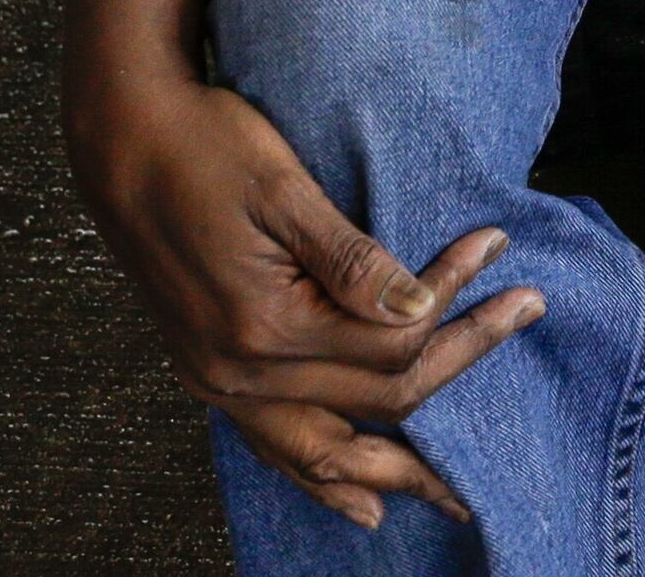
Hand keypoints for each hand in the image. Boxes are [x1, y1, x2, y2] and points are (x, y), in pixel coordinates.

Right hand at [74, 72, 540, 532]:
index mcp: (263, 326)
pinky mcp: (210, 374)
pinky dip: (321, 479)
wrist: (120, 142)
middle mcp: (238, 372)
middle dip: (458, 365)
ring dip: (392, 473)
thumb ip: (352, 258)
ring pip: (322, 454)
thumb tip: (422, 304)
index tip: (495, 245)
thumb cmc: (203, 147)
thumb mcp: (284, 188)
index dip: (457, 298)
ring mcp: (219, 382)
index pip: (394, 341)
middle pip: (376, 400)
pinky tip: (359, 502)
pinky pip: (274, 448)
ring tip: (451, 494)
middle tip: (523, 324)